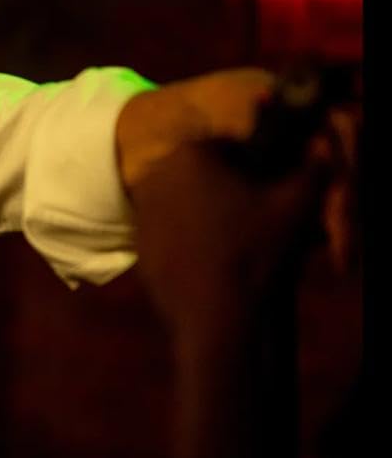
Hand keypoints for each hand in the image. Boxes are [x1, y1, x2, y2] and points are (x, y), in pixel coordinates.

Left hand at [119, 67, 358, 325]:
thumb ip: (311, 171)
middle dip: (229, 187)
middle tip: (257, 216)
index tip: (270, 190)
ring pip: (185, 200)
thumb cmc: (253, 249)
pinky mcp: (137, 240)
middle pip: (203, 173)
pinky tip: (213, 256)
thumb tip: (321, 151)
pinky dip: (188, 235)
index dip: (255, 166)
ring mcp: (141, 209)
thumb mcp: (294, 206)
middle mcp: (156, 174)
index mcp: (190, 154)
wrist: (212, 310)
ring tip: (237, 238)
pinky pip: (169, 228)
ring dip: (208, 211)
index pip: (228, 147)